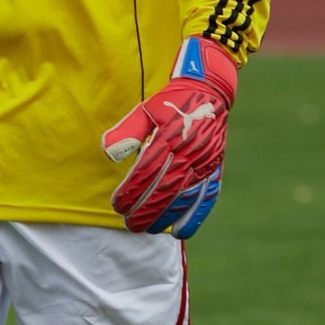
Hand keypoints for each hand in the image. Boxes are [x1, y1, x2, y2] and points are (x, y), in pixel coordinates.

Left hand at [101, 37, 236, 238]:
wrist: (209, 92)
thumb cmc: (172, 102)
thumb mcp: (146, 109)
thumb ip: (127, 131)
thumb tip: (109, 153)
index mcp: (169, 137)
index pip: (147, 172)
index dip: (131, 191)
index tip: (118, 205)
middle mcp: (189, 152)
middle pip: (164, 189)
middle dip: (145, 210)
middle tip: (129, 224)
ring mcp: (205, 163)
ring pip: (184, 196)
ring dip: (165, 217)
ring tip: (147, 229)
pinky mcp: (215, 168)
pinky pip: (207, 196)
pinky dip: (194, 216)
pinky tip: (180, 232)